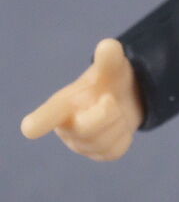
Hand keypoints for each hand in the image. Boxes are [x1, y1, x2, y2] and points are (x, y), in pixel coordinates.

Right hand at [21, 38, 142, 160]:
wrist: (125, 98)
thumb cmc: (109, 80)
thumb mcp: (111, 66)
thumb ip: (109, 57)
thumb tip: (109, 46)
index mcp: (62, 104)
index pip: (48, 114)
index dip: (40, 121)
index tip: (30, 128)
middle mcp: (66, 127)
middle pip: (87, 130)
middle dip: (107, 113)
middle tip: (111, 100)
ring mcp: (81, 145)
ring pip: (104, 143)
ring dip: (118, 123)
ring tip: (115, 111)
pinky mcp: (98, 155)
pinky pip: (115, 150)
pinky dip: (124, 136)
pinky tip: (119, 125)